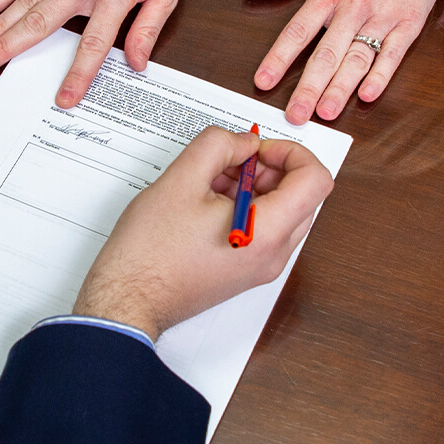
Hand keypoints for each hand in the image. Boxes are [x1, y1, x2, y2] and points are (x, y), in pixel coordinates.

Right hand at [74, 127, 333, 339]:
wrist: (128, 300)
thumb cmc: (149, 253)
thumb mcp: (181, 180)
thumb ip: (219, 146)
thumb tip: (243, 142)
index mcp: (267, 232)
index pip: (315, 179)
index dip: (290, 152)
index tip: (256, 150)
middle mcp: (273, 254)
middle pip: (302, 195)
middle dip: (270, 169)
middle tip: (231, 162)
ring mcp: (261, 266)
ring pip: (283, 211)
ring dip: (255, 187)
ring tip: (211, 182)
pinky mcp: (246, 271)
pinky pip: (264, 229)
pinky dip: (246, 207)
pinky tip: (207, 202)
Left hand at [246, 0, 443, 123]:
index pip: (298, 30)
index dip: (279, 58)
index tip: (264, 81)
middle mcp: (354, 6)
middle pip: (327, 53)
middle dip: (309, 87)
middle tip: (296, 115)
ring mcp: (382, 17)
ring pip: (358, 58)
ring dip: (342, 87)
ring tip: (326, 112)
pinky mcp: (407, 25)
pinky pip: (393, 54)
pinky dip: (381, 75)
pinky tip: (368, 94)